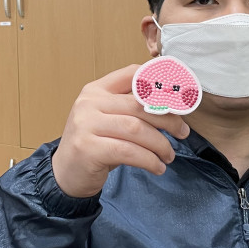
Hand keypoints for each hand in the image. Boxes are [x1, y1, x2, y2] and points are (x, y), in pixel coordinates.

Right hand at [51, 65, 190, 197]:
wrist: (66, 173)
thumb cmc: (95, 145)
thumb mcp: (110, 120)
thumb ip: (132, 109)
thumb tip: (174, 106)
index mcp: (96, 90)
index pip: (132, 74)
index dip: (160, 83)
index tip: (179, 98)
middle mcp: (89, 103)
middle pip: (139, 105)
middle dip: (168, 119)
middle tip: (183, 133)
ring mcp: (86, 125)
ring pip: (136, 129)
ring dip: (160, 144)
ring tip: (169, 155)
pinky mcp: (88, 148)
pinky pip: (129, 152)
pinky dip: (149, 160)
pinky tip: (157, 167)